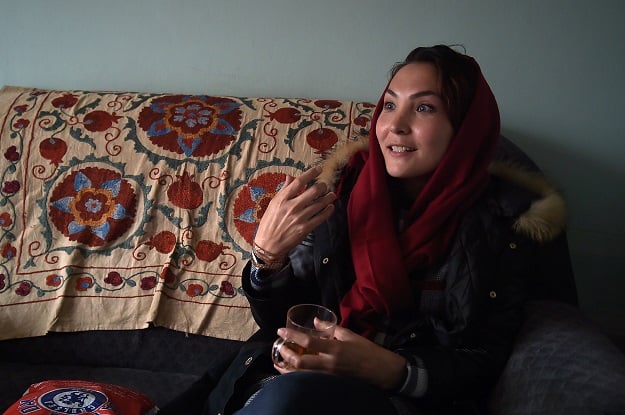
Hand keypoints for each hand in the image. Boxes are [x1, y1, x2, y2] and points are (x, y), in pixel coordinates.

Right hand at [254, 166, 335, 256]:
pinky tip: (330, 207)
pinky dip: (328, 210)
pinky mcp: (305, 228)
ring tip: (331, 195)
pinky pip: (321, 217)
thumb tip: (290, 177)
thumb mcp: (273, 204)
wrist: (268, 245)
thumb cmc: (269, 224)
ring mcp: (300, 218)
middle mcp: (292, 207)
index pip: (299, 182)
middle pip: (313, 191)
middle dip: (322, 186)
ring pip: (320, 203)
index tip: (318, 169)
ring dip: (328, 197)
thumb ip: (284, 190)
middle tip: (325, 186)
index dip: (310, 173)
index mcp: (282, 199)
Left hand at [273, 325, 406, 390]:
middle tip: (279, 349)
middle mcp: (329, 363)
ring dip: (288, 369)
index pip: (308, 341)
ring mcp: (329, 376)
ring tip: (279, 363)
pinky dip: (299, 376)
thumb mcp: (350, 335)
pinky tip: (293, 372)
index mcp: (335, 348)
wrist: (382, 372)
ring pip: (302, 375)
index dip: (292, 336)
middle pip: (300, 362)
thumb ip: (330, 328)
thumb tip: (315, 321)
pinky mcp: (331, 384)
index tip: (280, 331)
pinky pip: (310, 380)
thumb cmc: (367, 351)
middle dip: (286, 355)